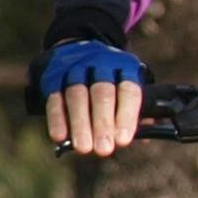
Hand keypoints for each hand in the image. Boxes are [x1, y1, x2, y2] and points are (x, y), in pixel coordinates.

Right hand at [40, 40, 147, 156]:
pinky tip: (60, 137)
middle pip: (102, 93)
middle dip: (103, 123)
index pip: (129, 90)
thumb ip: (139, 111)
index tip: (123, 140)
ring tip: (84, 148)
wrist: (79, 48)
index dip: (127, 116)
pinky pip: (54, 98)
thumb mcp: (129, 86)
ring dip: (80, 124)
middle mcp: (100, 64)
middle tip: (104, 149)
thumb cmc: (113, 79)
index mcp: (125, 66)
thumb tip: (144, 138)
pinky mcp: (53, 77)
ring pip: (76, 95)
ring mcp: (75, 69)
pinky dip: (57, 118)